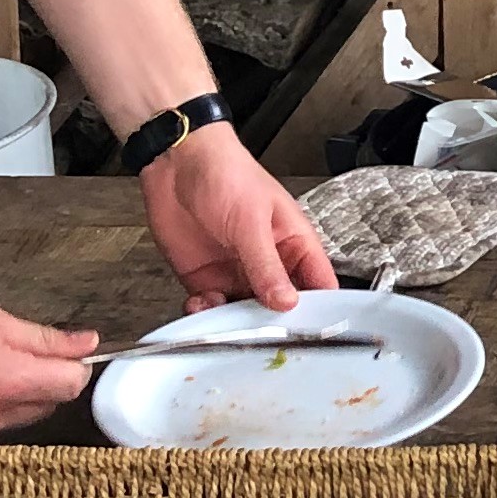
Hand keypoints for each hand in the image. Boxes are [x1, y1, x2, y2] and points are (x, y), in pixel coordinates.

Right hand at [0, 284, 99, 442]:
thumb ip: (43, 339)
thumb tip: (87, 345)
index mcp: (4, 384)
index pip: (69, 388)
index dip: (73, 366)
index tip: (66, 353)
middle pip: (42, 407)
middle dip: (41, 381)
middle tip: (13, 351)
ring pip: (8, 422)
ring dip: (8, 397)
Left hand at [145, 129, 338, 313]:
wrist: (177, 163)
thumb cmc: (227, 173)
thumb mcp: (252, 221)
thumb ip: (267, 265)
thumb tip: (286, 301)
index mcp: (293, 243)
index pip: (318, 283)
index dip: (319, 309)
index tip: (309, 329)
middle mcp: (268, 262)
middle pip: (281, 306)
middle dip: (271, 323)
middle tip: (261, 334)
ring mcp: (237, 272)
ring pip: (245, 314)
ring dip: (234, 323)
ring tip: (224, 320)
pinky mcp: (206, 278)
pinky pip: (211, 308)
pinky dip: (205, 315)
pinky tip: (200, 305)